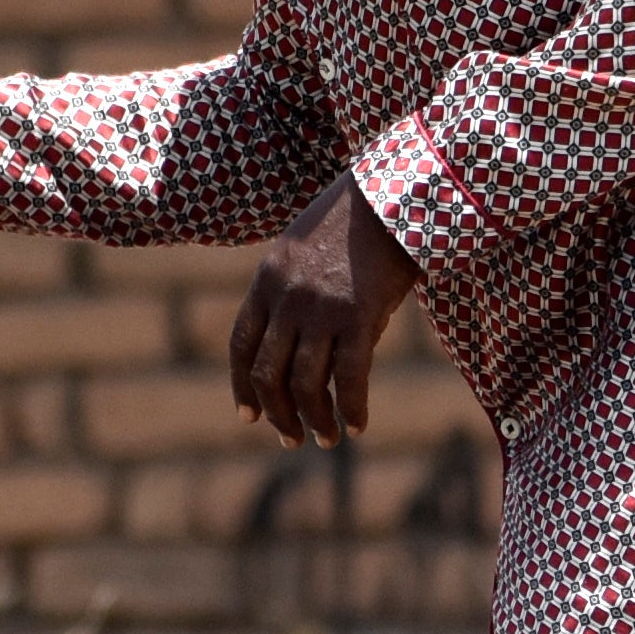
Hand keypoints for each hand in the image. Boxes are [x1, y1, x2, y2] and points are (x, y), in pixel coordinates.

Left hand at [231, 178, 419, 448]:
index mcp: (267, 280)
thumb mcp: (304, 250)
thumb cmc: (355, 220)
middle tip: (291, 438)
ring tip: (325, 439)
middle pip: (268, 372)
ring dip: (314, 419)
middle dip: (277, 413)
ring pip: (305, 384)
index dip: (242, 386)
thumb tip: (307, 352)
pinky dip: (352, 408)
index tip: (249, 416)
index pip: (242, 345)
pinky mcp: (359, 316)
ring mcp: (321, 309)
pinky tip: (358, 426)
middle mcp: (287, 298)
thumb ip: (293, 294)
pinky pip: (350, 378)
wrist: (392, 194)